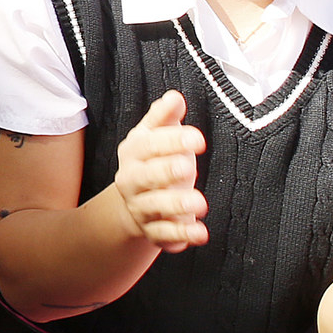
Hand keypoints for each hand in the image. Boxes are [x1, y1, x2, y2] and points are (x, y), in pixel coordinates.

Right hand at [108, 90, 208, 251]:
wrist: (134, 203)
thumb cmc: (154, 163)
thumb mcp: (155, 137)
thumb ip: (164, 118)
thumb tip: (175, 97)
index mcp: (134, 153)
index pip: (149, 145)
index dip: (172, 141)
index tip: (198, 138)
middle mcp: (132, 181)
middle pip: (145, 176)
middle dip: (165, 171)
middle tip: (188, 167)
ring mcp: (141, 208)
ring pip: (154, 207)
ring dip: (176, 205)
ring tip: (201, 203)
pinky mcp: (153, 231)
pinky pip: (164, 235)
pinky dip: (181, 235)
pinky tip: (200, 233)